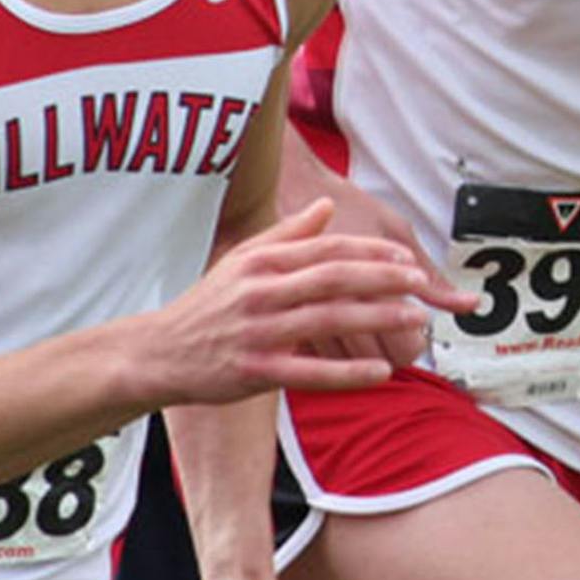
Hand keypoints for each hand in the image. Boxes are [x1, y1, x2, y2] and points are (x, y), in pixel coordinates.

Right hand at [157, 199, 473, 400]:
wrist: (159, 352)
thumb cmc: (208, 305)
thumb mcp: (242, 258)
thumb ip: (288, 233)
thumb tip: (327, 205)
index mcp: (263, 260)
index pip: (328, 248)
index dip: (371, 252)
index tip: (406, 257)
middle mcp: (262, 292)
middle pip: (334, 278)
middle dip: (383, 278)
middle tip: (420, 283)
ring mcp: (259, 332)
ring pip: (328, 321)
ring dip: (377, 319)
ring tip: (415, 320)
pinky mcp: (256, 371)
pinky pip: (310, 373)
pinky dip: (348, 374)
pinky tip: (381, 374)